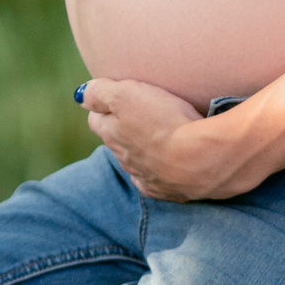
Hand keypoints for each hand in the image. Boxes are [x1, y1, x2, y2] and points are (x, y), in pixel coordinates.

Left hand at [80, 75, 232, 200]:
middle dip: (123, 128)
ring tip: (161, 135)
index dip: (104, 106)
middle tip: (141, 113)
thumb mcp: (125, 94)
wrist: (203, 159)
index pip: (96, 119)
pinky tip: (171, 164)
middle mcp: (124, 160)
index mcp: (111, 135)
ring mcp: (147, 178)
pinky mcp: (170, 191)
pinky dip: (161, 171)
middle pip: (116, 141)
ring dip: (144, 149)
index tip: (117, 97)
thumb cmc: (164, 122)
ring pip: (137, 161)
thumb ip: (99, 92)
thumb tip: (81, 95)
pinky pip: (158, 181)